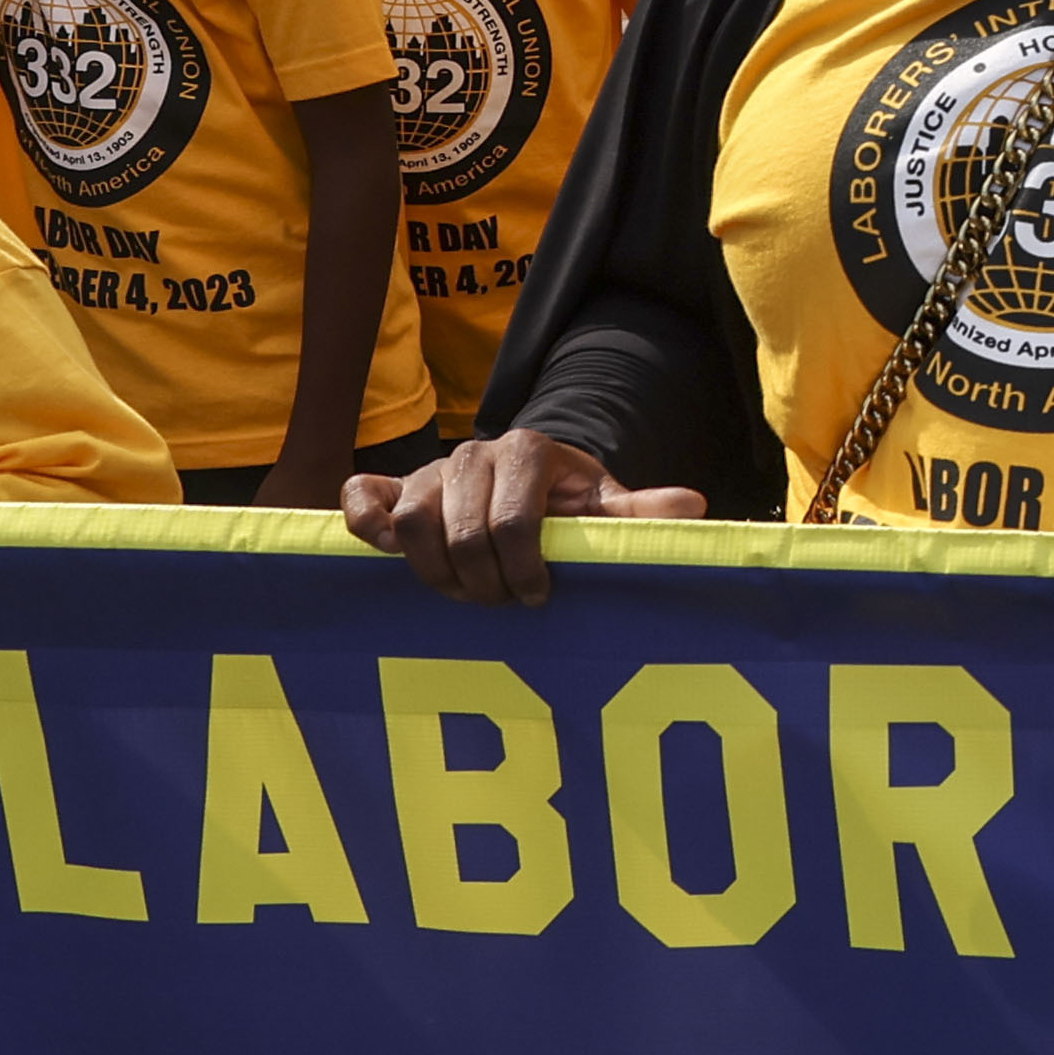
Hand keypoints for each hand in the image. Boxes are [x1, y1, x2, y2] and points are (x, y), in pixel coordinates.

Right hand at [343, 433, 703, 605]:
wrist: (528, 478)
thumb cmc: (569, 503)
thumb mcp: (606, 506)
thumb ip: (641, 512)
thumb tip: (692, 504)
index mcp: (529, 451)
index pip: (513, 523)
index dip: (524, 571)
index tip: (539, 596)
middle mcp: (472, 453)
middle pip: (459, 531)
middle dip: (481, 581)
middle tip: (499, 603)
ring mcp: (428, 468)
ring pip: (411, 522)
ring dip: (434, 570)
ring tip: (463, 591)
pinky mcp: (392, 485)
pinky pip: (361, 500)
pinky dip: (370, 530)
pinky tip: (394, 557)